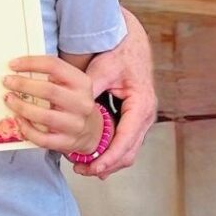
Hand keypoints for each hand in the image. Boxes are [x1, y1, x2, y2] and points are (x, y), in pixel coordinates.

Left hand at [3, 56, 100, 153]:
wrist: (92, 130)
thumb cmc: (73, 101)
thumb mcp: (70, 84)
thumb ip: (51, 75)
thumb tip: (18, 68)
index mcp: (81, 82)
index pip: (54, 66)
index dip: (31, 63)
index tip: (12, 64)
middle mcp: (82, 103)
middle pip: (48, 90)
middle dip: (23, 85)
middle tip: (7, 81)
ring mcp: (75, 125)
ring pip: (44, 116)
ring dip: (21, 106)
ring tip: (9, 99)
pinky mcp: (67, 142)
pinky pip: (42, 138)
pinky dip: (27, 129)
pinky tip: (18, 120)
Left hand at [74, 8, 156, 178]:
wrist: (132, 43)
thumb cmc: (119, 54)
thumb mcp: (103, 69)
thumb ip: (89, 86)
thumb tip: (70, 102)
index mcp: (141, 105)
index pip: (127, 139)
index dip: (111, 156)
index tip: (96, 167)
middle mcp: (145, 116)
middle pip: (130, 151)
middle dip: (109, 164)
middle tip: (86, 171)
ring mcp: (141, 119)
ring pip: (128, 149)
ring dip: (110, 161)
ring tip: (87, 169)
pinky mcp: (133, 118)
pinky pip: (125, 141)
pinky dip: (112, 151)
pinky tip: (96, 156)